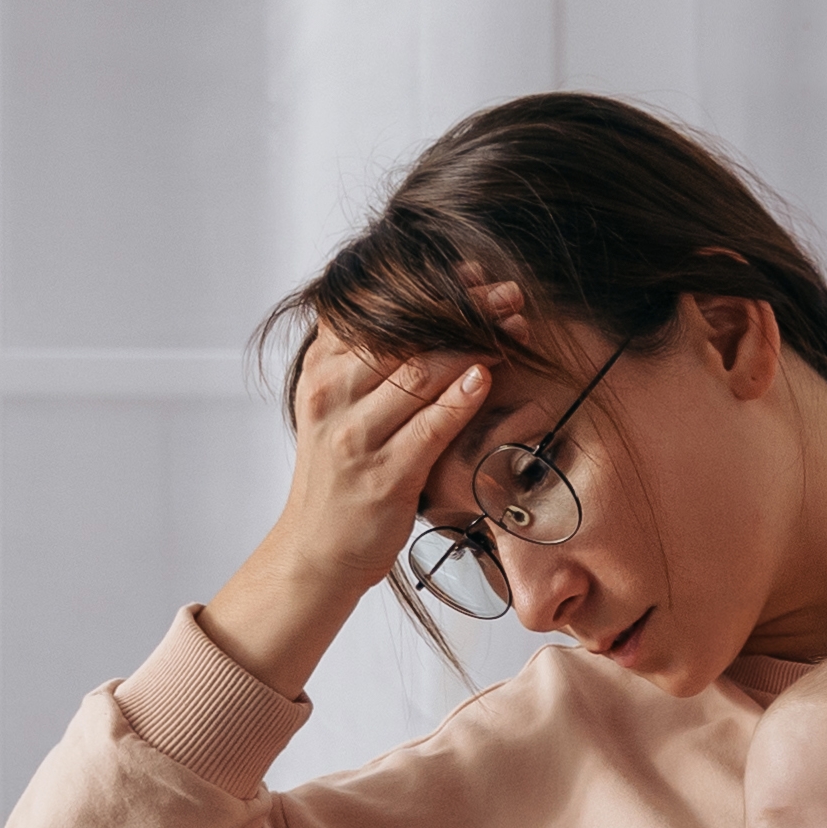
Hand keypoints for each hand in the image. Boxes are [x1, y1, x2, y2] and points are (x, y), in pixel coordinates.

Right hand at [212, 282, 518, 692]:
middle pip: (403, 333)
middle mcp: (331, 395)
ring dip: (474, 343)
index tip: (475, 274)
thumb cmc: (338, 476)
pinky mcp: (383, 476)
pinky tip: (487, 375)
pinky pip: (430, 426)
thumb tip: (410, 304)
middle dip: (463, 307)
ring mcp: (355, 436)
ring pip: (420, 372)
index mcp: (320, 369)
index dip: (431, 285)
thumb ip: (360, 358)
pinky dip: (462, 397)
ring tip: (511, 325)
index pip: (377, 309)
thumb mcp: (332, 405)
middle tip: (508, 293)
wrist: (314, 553)